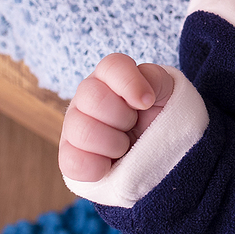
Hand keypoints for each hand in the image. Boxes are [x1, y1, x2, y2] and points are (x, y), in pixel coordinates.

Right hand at [59, 52, 174, 181]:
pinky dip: (97, 167)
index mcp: (110, 76)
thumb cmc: (159, 116)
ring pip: (82, 131)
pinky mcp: (69, 156)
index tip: (148, 102)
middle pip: (93, 98)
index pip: (112, 65)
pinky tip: (110, 164)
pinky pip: (72, 162)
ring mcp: (73, 126)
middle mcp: (86, 96)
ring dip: (114, 144)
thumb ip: (155, 80)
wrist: (154, 150)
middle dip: (123, 117)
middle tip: (133, 125)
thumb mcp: (166, 92)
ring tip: (124, 145)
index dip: (130, 84)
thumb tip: (141, 98)